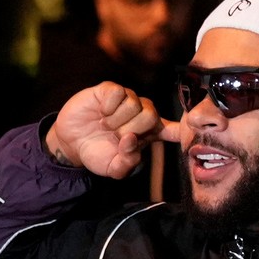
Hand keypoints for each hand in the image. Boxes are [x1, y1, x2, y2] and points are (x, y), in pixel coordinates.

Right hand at [45, 82, 178, 178]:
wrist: (71, 142)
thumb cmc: (97, 153)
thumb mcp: (114, 168)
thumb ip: (128, 162)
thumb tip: (131, 140)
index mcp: (149, 134)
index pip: (173, 130)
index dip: (182, 130)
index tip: (187, 132)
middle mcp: (142, 114)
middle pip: (151, 116)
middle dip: (131, 129)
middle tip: (116, 136)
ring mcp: (127, 100)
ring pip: (134, 104)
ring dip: (116, 120)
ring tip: (105, 125)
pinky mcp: (110, 90)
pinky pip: (117, 93)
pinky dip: (108, 107)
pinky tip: (101, 112)